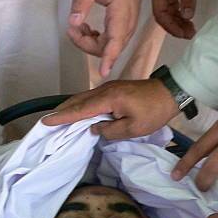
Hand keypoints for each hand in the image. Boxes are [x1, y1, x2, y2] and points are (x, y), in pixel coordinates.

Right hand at [43, 79, 178, 138]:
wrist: (170, 93)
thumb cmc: (154, 112)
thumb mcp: (133, 128)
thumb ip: (110, 130)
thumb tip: (94, 129)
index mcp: (109, 99)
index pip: (81, 109)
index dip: (63, 117)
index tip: (47, 121)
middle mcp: (105, 90)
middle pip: (78, 100)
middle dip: (62, 110)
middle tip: (47, 120)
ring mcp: (109, 87)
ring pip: (84, 97)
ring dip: (70, 106)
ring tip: (58, 116)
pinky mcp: (114, 89)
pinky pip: (92, 97)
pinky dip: (81, 104)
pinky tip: (78, 110)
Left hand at [68, 0, 180, 77]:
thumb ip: (82, 1)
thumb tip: (73, 22)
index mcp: (120, 14)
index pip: (115, 42)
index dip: (108, 58)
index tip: (103, 72)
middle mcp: (126, 27)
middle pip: (106, 49)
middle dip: (85, 44)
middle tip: (72, 28)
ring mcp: (126, 30)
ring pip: (106, 49)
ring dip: (89, 43)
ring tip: (78, 26)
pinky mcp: (123, 31)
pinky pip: (108, 44)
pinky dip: (95, 41)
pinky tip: (86, 29)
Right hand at [152, 0, 206, 38]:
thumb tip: (187, 16)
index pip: (161, 14)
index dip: (170, 26)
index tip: (182, 33)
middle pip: (166, 17)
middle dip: (176, 27)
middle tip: (190, 34)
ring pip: (172, 14)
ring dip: (180, 23)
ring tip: (192, 31)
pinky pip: (177, 8)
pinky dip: (183, 16)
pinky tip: (190, 22)